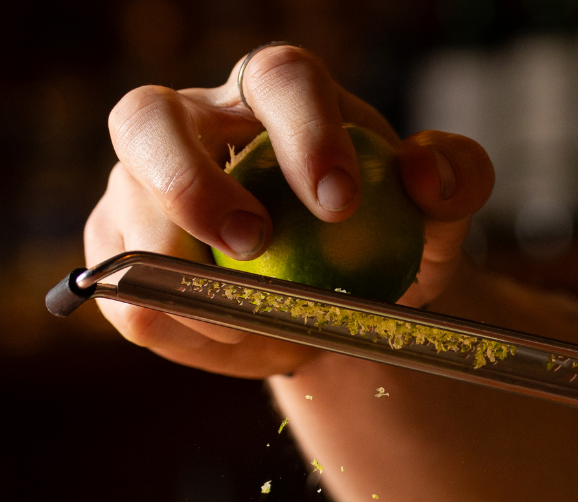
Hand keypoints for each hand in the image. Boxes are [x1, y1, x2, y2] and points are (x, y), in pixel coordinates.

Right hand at [84, 45, 494, 377]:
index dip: (302, 134)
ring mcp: (142, 188)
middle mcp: (195, 125)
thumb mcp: (437, 217)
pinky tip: (243, 343)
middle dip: (190, 186)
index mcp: (276, 96)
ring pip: (125, 217)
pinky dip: (183, 333)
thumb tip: (424, 176)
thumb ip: (457, 180)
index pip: (278, 81)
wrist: (337, 299)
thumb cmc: (384, 242)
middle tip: (252, 247)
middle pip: (147, 118)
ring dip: (187, 283)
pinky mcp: (120, 251)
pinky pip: (126, 298)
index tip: (339, 206)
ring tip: (261, 325)